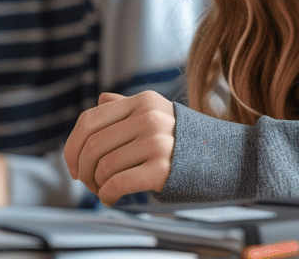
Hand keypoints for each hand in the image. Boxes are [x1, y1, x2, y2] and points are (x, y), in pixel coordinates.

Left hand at [64, 90, 175, 204]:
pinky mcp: (163, 168)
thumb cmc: (184, 139)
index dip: (72, 146)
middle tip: (88, 183)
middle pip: (93, 145)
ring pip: (104, 166)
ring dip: (96, 185)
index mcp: (142, 101)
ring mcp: (157, 142)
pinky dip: (107, 195)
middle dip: (83, 170)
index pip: (89, 120)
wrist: (226, 157)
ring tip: (104, 190)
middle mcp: (148, 117)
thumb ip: (127, 107)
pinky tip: (111, 198)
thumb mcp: (158, 112)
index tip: (73, 166)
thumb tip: (100, 100)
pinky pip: (117, 183)